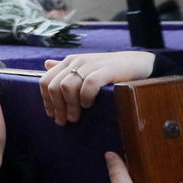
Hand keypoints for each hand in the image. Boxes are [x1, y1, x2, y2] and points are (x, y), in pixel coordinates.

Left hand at [40, 51, 157, 125]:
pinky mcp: (106, 70)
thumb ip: (66, 68)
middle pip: (54, 86)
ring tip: (75, 117)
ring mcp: (90, 65)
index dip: (46, 100)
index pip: (45, 81)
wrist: (137, 62)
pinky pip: (88, 85)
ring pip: (67, 87)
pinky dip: (85, 97)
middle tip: (63, 121)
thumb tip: (46, 64)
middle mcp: (76, 62)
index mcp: (69, 62)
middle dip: (56, 107)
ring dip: (69, 106)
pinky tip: (88, 105)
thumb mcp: (85, 67)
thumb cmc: (109, 69)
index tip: (51, 114)